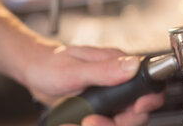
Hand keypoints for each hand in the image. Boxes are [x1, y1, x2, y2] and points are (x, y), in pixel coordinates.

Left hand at [21, 43, 163, 125]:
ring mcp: (109, 98)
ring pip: (121, 122)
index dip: (148, 100)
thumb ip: (104, 69)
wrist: (34, 72)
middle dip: (119, 122)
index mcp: (117, 65)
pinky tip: (76, 123)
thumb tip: (133, 65)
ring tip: (82, 121)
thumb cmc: (51, 63)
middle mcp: (117, 82)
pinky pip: (106, 125)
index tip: (136, 109)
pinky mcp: (99, 110)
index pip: (147, 84)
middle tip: (92, 120)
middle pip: (137, 112)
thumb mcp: (75, 68)